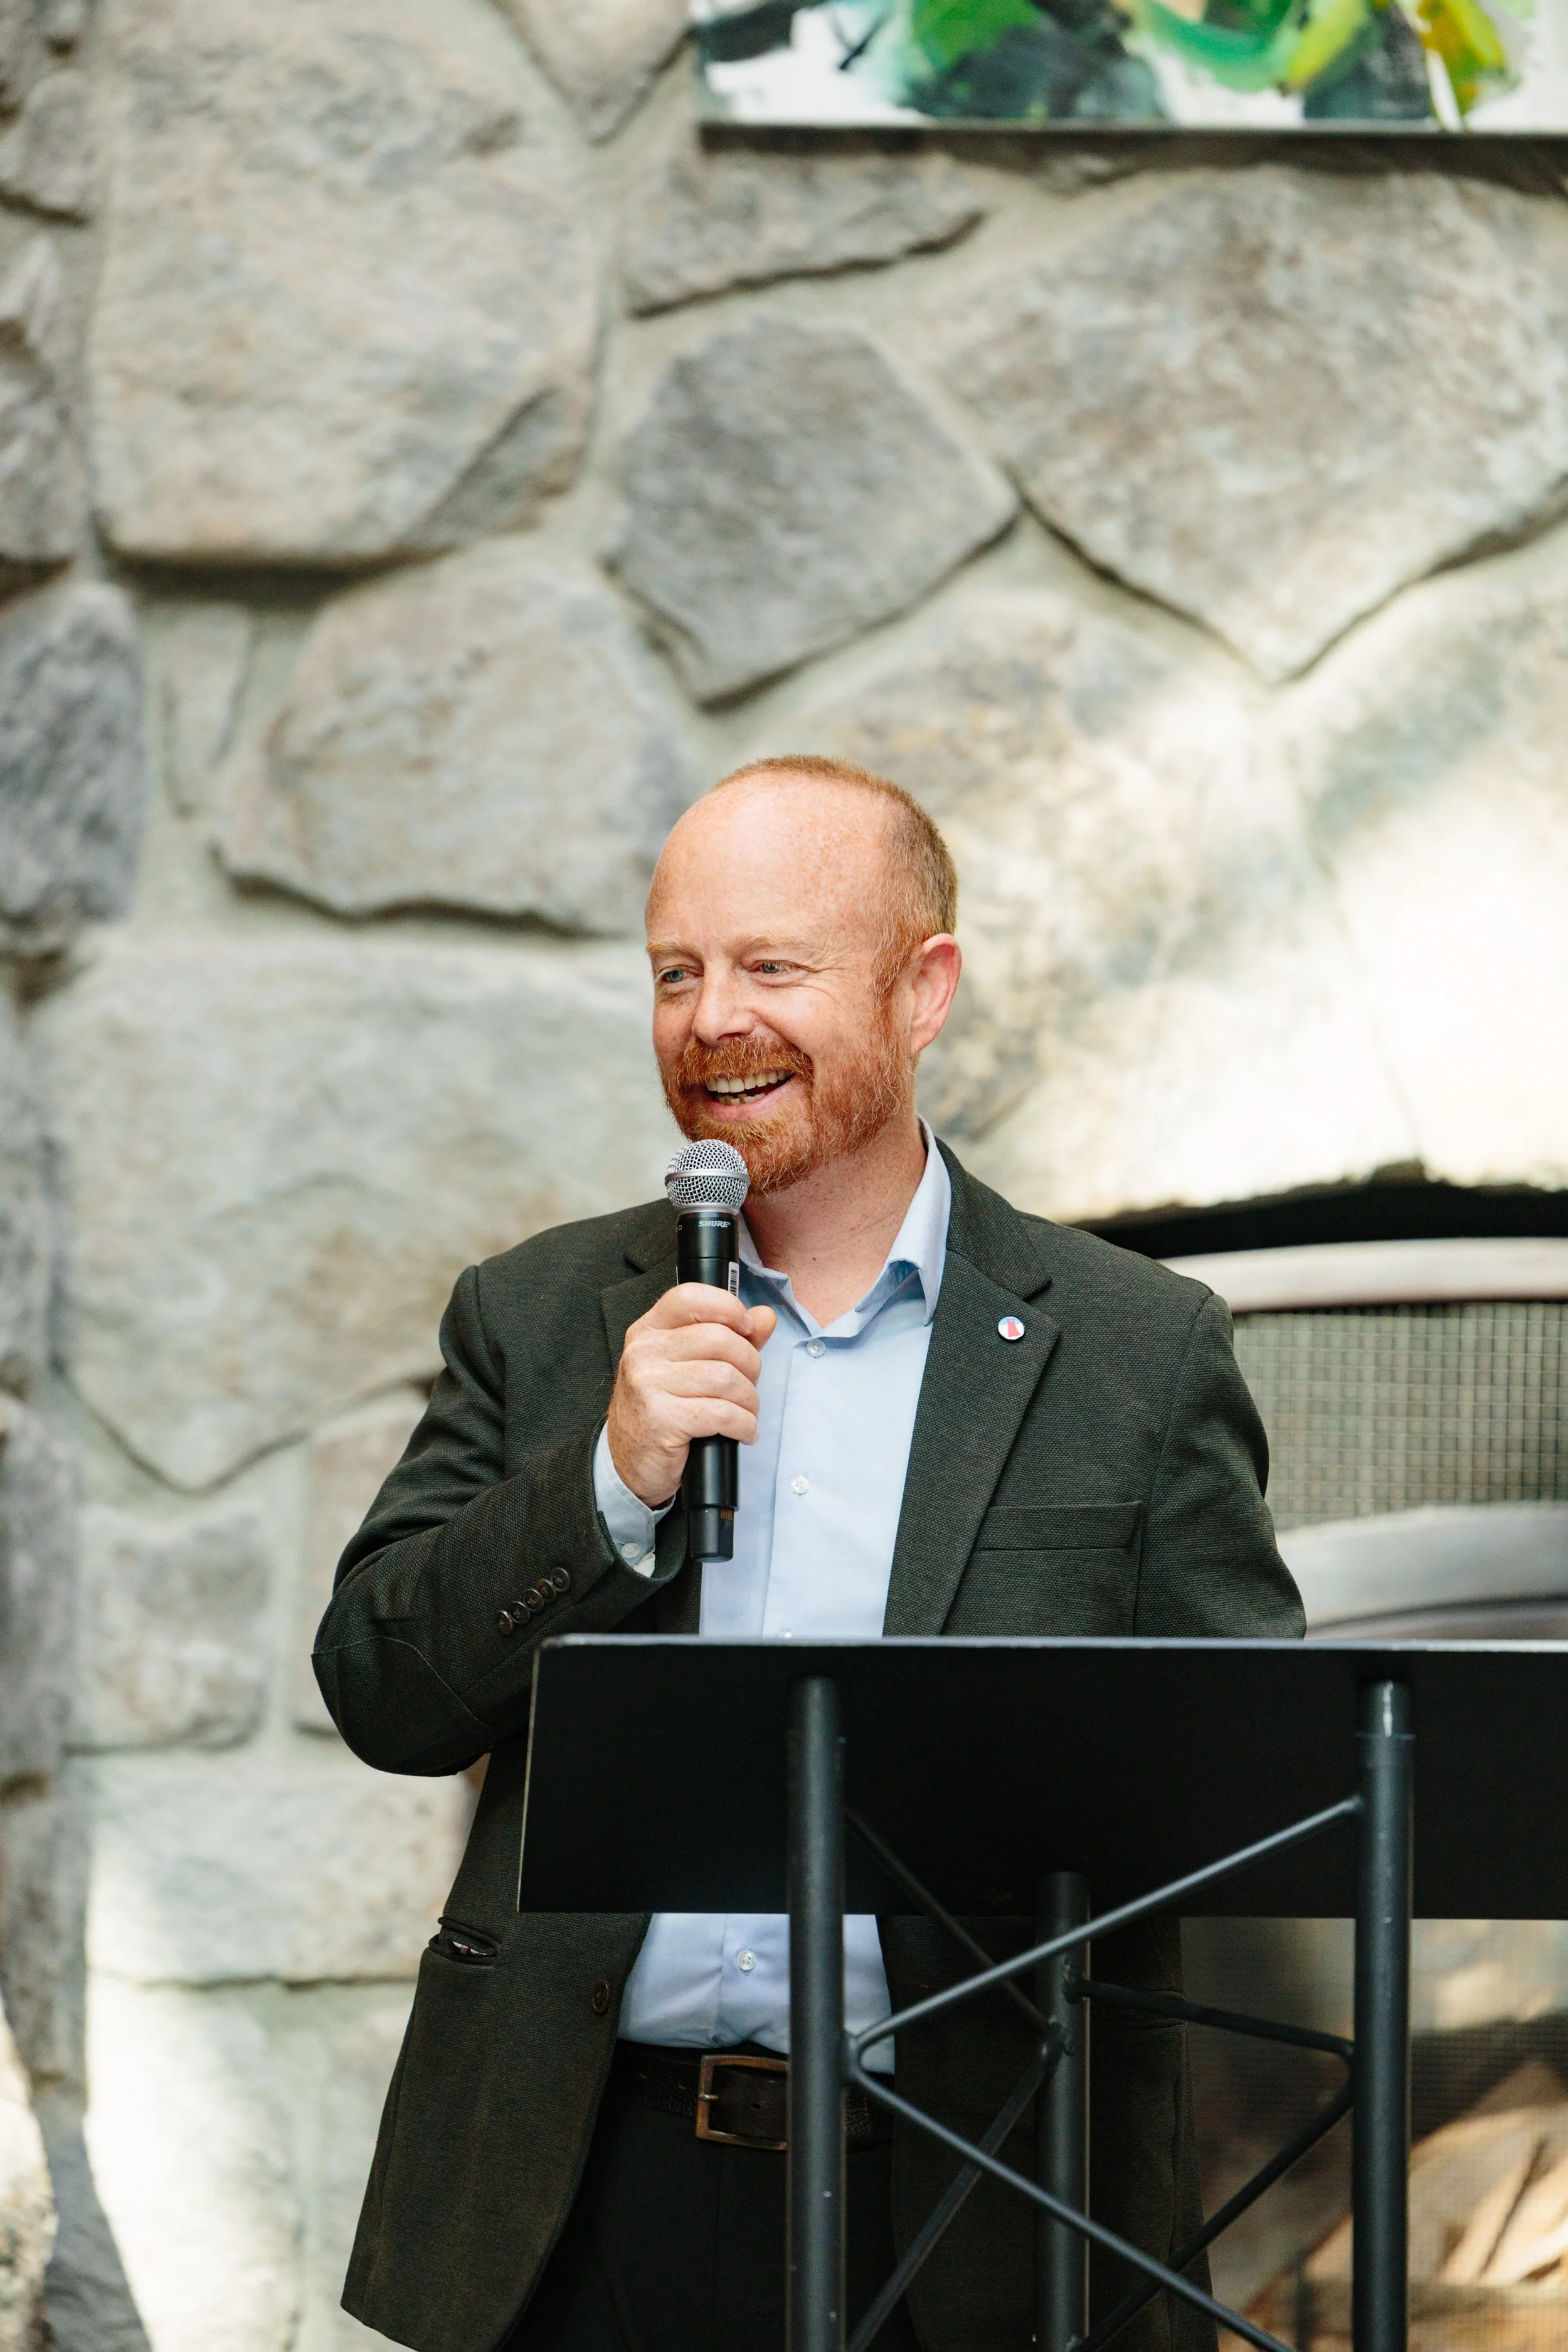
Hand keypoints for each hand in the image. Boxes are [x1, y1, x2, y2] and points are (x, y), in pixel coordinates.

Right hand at [606, 1285, 777, 1509]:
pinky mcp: (661, 1419)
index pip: (690, 1297)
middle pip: (720, 1339)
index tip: (747, 1329)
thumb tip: (765, 1316)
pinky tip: (742, 1431)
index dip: (728, 1307)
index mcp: (649, 1330)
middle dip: (749, 1365)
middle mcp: (644, 1352)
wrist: (630, 1462)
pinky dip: (743, 1425)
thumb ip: (731, 1337)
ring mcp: (648, 1384)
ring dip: (749, 1400)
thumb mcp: (690, 1366)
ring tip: (745, 1413)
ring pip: (726, 1378)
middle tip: (748, 1386)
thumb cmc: (664, 1410)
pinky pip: (722, 1413)